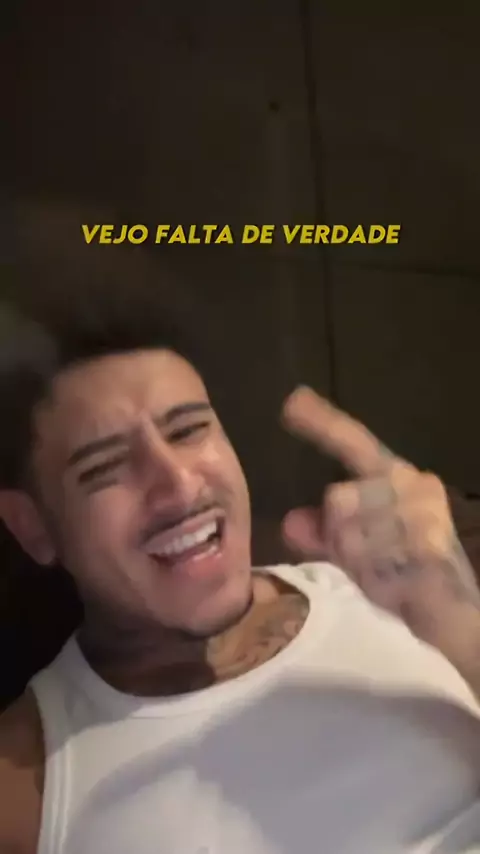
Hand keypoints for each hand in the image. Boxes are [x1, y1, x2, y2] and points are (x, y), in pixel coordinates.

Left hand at [281, 386, 479, 673]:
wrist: (459, 615)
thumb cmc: (407, 575)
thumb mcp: (359, 550)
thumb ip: (326, 532)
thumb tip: (291, 523)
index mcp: (398, 477)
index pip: (356, 443)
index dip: (323, 424)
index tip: (292, 401)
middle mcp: (416, 485)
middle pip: (338, 497)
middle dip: (339, 536)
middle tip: (369, 561)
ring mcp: (425, 514)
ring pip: (348, 533)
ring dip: (359, 564)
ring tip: (388, 576)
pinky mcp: (428, 546)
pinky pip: (370, 561)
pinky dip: (376, 582)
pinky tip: (398, 588)